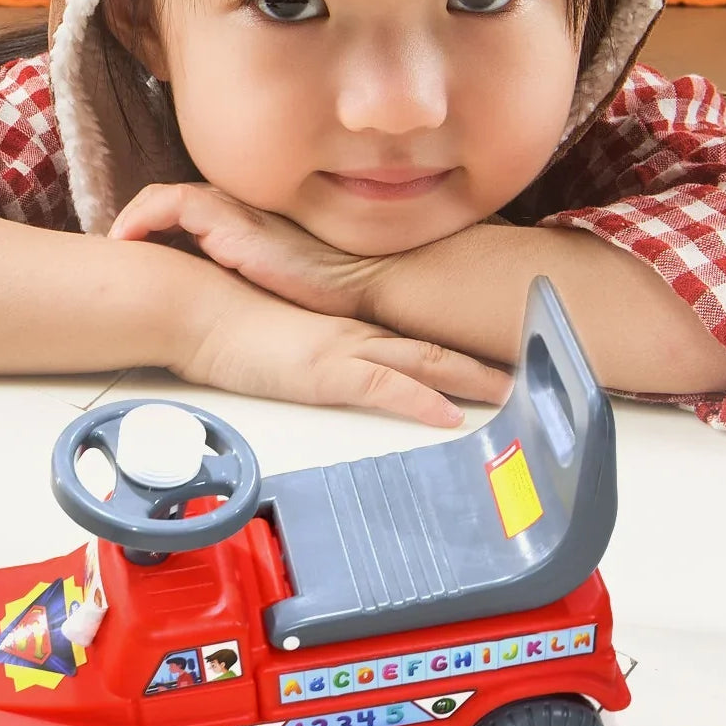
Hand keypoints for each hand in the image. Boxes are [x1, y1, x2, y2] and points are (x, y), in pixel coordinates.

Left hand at [108, 182, 384, 319]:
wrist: (359, 282)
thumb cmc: (322, 294)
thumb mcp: (270, 285)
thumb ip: (240, 282)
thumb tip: (205, 310)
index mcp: (244, 219)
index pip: (183, 209)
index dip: (151, 227)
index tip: (129, 256)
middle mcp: (235, 206)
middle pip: (165, 199)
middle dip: (134, 223)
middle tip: (112, 254)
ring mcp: (232, 209)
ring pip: (161, 196)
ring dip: (131, 220)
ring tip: (113, 247)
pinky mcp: (229, 220)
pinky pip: (168, 204)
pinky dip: (141, 219)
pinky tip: (125, 241)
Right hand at [170, 286, 511, 429]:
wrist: (200, 309)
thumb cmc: (230, 321)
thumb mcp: (282, 340)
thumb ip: (311, 347)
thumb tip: (326, 361)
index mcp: (351, 325)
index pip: (416, 334)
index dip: (458, 343)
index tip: (493, 352)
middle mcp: (358, 332)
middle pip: (434, 346)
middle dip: (482, 363)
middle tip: (525, 373)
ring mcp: (345, 349)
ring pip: (423, 362)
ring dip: (469, 379)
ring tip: (510, 395)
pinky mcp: (325, 370)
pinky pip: (382, 387)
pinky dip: (418, 401)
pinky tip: (448, 417)